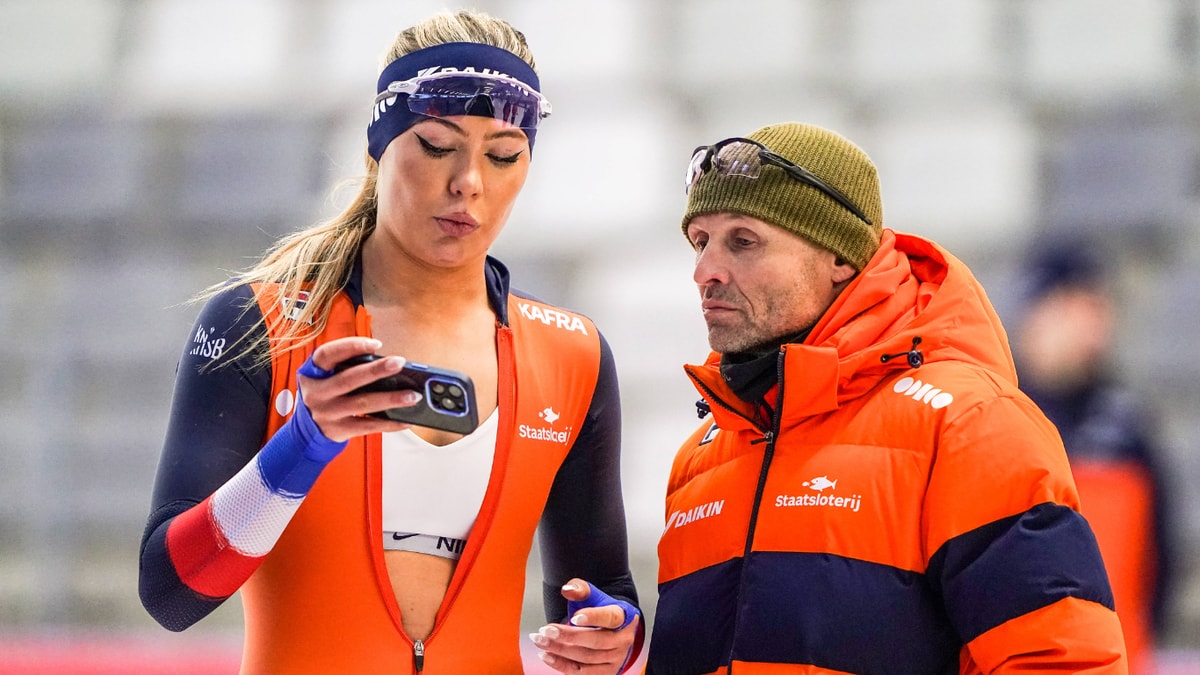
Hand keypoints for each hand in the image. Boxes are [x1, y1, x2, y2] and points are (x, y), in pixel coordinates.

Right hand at [296, 337, 420, 441]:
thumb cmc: (325, 393)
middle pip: (349, 379)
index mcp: (312, 372)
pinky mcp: (338, 431)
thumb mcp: (326, 377)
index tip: (377, 344)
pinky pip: (368, 426)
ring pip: (362, 404)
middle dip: (376, 370)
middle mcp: (317, 393)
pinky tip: (406, 420)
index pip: (327, 354)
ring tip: (413, 395)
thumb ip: (348, 368)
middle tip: (400, 363)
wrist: (306, 428)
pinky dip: (389, 423)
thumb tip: (388, 365)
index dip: (351, 346)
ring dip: (390, 399)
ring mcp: (326, 413)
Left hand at [529, 578, 640, 673]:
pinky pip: (582, 673)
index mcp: (623, 617)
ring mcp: (616, 659)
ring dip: (559, 650)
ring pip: (586, 658)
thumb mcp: (593, 596)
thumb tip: (567, 590)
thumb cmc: (601, 610)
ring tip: (540, 641)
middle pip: (595, 641)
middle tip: (545, 630)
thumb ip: (580, 589)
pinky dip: (561, 665)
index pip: (609, 618)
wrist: (612, 630)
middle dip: (567, 636)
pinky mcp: (606, 673)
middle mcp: (623, 640)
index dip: (592, 618)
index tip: (573, 617)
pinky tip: (546, 655)